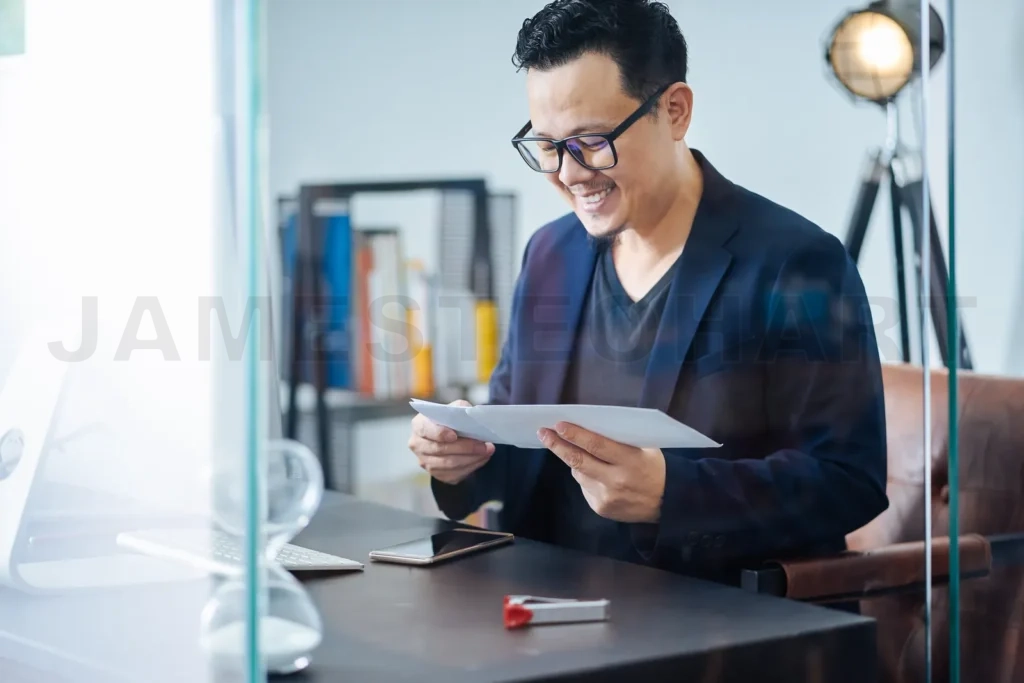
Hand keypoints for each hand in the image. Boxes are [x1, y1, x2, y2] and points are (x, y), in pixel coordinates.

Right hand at [408, 400, 494, 484]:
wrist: (449, 436)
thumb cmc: (450, 420)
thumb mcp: (454, 408)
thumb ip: (460, 408)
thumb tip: (468, 414)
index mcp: (419, 425)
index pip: (425, 430)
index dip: (439, 433)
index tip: (454, 435)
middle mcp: (418, 445)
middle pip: (440, 449)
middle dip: (465, 447)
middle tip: (485, 445)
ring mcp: (426, 462)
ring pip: (449, 464)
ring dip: (471, 458)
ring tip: (487, 451)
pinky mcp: (437, 474)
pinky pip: (455, 474)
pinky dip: (471, 466)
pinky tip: (482, 458)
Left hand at [538, 422, 665, 523]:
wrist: (667, 503)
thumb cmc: (654, 468)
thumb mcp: (646, 448)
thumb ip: (620, 440)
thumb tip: (588, 426)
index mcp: (630, 461)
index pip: (596, 446)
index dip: (575, 435)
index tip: (558, 425)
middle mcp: (616, 481)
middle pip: (579, 461)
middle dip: (557, 445)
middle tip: (543, 433)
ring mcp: (607, 497)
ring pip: (578, 473)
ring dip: (572, 459)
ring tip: (568, 447)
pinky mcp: (601, 508)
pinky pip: (584, 486)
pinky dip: (584, 476)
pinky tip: (593, 472)